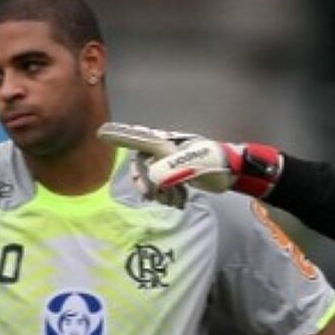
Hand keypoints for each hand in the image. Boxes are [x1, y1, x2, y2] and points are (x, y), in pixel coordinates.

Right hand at [96, 121, 282, 204]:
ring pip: (151, 179)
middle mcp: (164, 150)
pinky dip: (168, 196)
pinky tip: (179, 201)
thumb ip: (168, 169)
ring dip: (160, 193)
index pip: (137, 138)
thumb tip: (150, 179)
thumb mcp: (192, 164)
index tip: (100, 133)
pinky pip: (162, 187)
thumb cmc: (215, 163)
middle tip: (157, 195)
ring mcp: (170, 163)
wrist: (234, 172)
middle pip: (141, 166)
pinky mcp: (177, 175)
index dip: (119, 136)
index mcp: (165, 143)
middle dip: (147, 183)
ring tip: (175, 199)